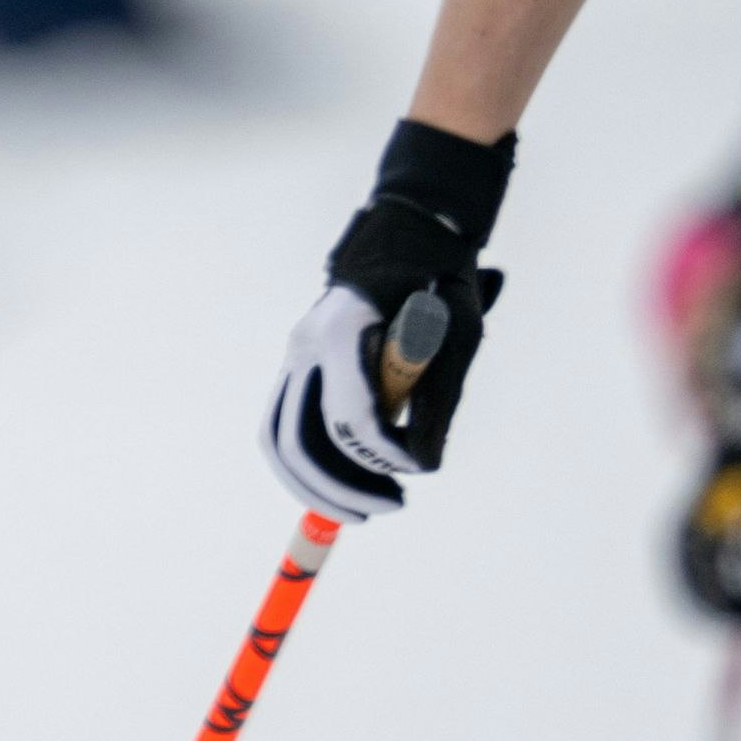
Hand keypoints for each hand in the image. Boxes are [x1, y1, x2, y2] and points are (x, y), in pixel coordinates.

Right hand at [263, 120, 511, 521]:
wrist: (412, 231)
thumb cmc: (442, 279)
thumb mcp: (461, 335)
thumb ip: (439, 401)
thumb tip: (424, 467)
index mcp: (343, 328)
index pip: (350, 417)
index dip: (384, 457)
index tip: (419, 473)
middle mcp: (306, 341)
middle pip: (296, 440)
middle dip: (338, 488)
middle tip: (386, 510)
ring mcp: (295, 353)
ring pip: (279, 438)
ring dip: (314, 486)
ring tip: (364, 510)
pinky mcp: (298, 364)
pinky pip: (284, 426)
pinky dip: (307, 463)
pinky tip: (346, 484)